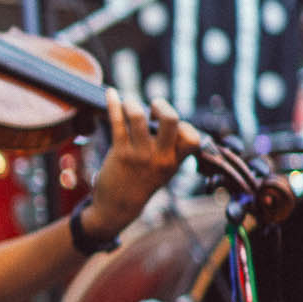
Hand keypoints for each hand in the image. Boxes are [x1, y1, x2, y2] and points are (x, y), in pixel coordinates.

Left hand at [81, 90, 197, 240]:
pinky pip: (117, 122)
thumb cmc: (141, 183)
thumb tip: (167, 116)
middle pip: (171, 119)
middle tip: (153, 107)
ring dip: (132, 103)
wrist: (118, 207)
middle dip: (162, 105)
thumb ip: (170, 148)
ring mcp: (139, 155)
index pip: (192, 138)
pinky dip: (113, 104)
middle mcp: (159, 157)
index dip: (184, 126)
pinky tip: (110, 93)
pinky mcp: (119, 153)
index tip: (171, 127)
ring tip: (129, 102)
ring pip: (138, 117)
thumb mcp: (164, 169)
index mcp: (174, 161)